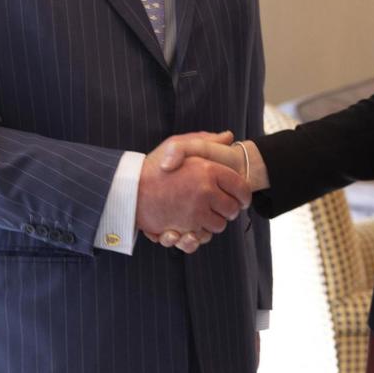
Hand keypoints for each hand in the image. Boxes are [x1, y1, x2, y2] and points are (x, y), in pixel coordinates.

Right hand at [136, 131, 249, 249]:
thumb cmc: (154, 165)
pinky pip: (203, 236)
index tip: (242, 198)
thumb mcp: (179, 144)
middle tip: (222, 208)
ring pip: (219, 225)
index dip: (244, 194)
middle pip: (233, 209)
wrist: (129, 189)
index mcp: (208, 169)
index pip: (241, 187)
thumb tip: (228, 136)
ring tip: (204, 215)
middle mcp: (205, 191)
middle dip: (230, 210)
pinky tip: (194, 225)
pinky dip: (200, 234)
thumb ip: (206, 140)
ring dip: (214, 223)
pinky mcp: (185, 228)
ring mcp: (196, 211)